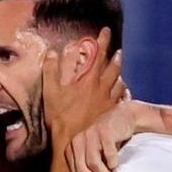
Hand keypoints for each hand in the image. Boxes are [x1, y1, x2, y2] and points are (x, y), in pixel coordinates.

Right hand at [41, 27, 123, 150]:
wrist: (71, 141)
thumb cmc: (60, 116)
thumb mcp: (50, 91)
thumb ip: (51, 70)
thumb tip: (51, 52)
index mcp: (89, 80)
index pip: (99, 54)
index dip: (103, 41)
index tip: (106, 30)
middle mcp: (102, 88)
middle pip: (114, 68)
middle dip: (115, 57)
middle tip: (118, 51)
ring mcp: (107, 102)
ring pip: (119, 83)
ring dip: (119, 74)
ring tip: (120, 70)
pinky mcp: (109, 113)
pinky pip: (119, 99)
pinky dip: (121, 92)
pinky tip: (121, 92)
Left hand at [66, 100, 139, 171]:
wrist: (122, 119)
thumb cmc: (108, 142)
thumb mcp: (96, 157)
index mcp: (72, 148)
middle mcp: (77, 141)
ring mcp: (90, 135)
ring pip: (93, 164)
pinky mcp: (104, 131)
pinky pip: (107, 155)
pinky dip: (113, 163)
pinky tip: (116, 162)